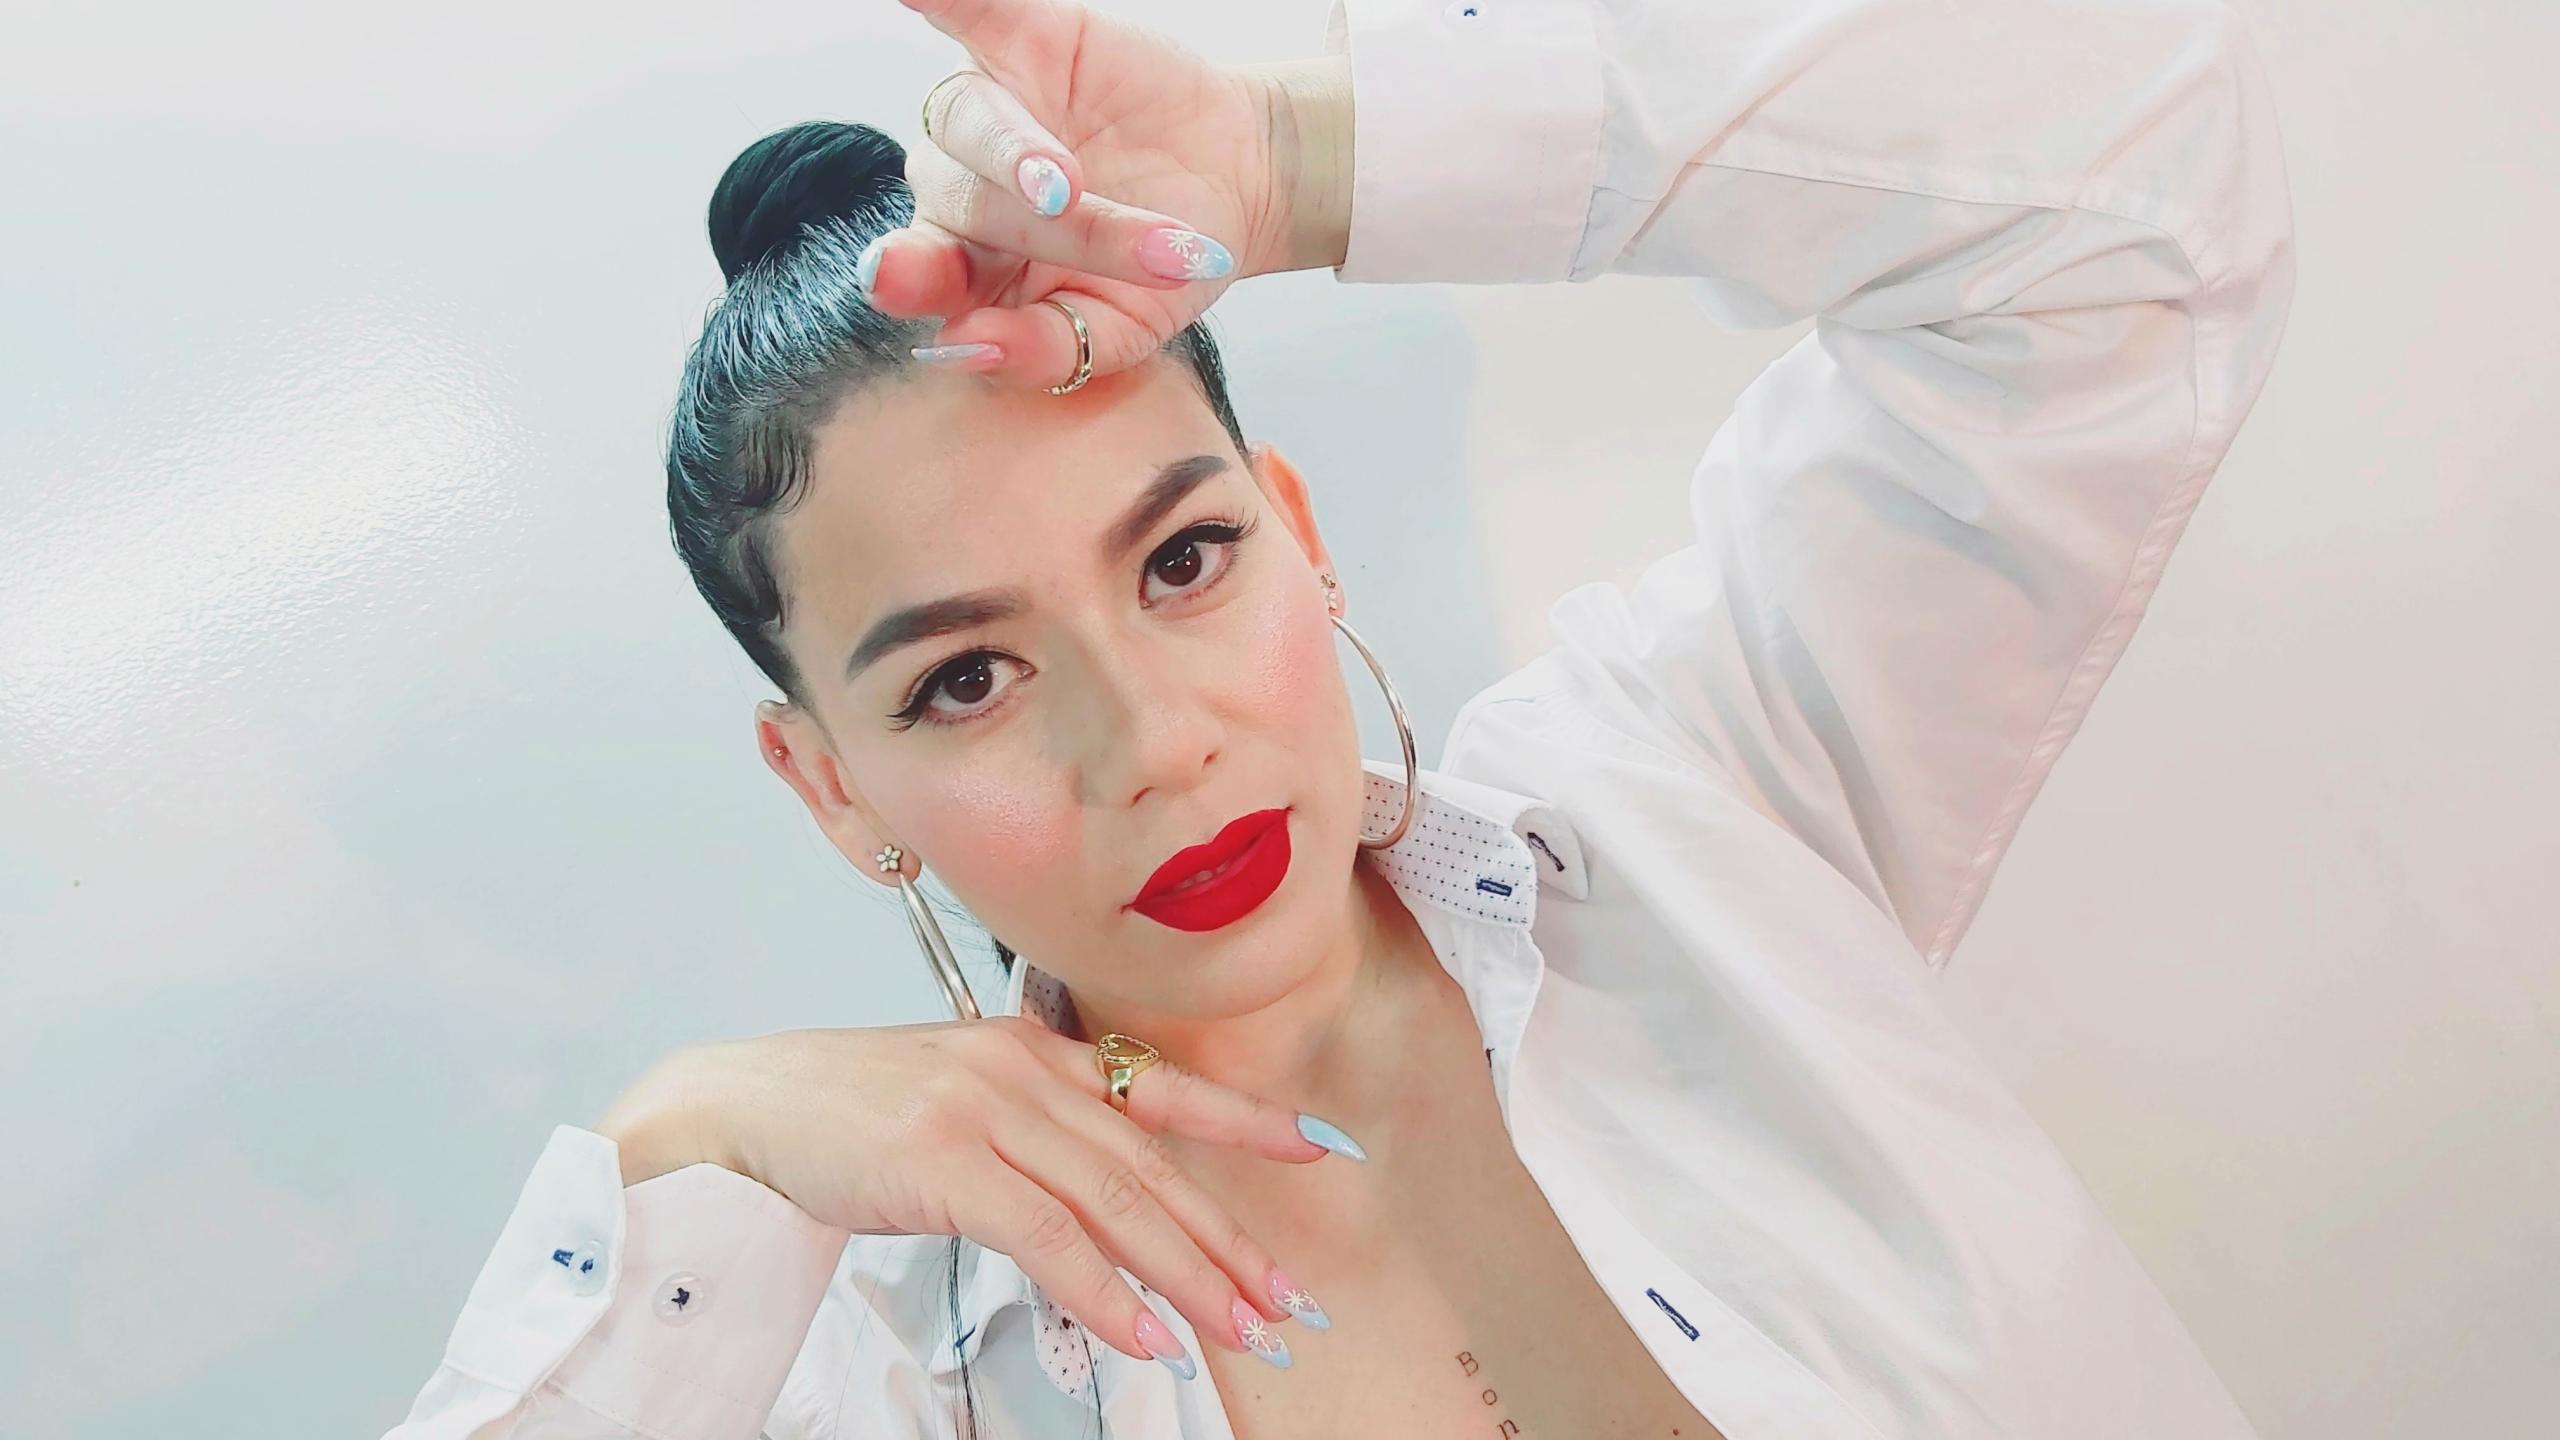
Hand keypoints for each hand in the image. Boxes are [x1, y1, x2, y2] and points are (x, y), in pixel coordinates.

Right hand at [597, 1019, 1350, 1366]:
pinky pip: (1050, 1236)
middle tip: (1283, 1297)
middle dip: (1227, 1238)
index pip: (1161, 1087)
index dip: (1245, 1120)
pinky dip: (1106, 1290)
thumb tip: (1096, 1206)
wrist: (739, 1106)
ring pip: (1117, 1201)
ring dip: (1187, 1275)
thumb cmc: (839, 1113)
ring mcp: (987, 1109)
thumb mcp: (952, 1099)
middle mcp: (1023, 1069)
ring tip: (1238, 1328)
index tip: (1319, 1149)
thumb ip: (1027, 1133)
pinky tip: (1145, 1333)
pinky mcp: (948, 1160)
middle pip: (1152, 1163)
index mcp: (1031, 1050)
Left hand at [865, 0, 1314, 390]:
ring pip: (968, 124)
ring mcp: (984, 107)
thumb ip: (1044, 352)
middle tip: (1106, 236)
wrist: (1239, 183)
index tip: (893, 278)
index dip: (908, 275)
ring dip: (1012, 153)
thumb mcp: (1122, 330)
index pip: (919, 273)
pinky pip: (967, 10)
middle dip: (1039, 229)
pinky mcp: (1021, 36)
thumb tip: (961, 348)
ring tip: (1064, 184)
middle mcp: (958, 185)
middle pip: (964, 203)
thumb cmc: (1168, 269)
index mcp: (967, 268)